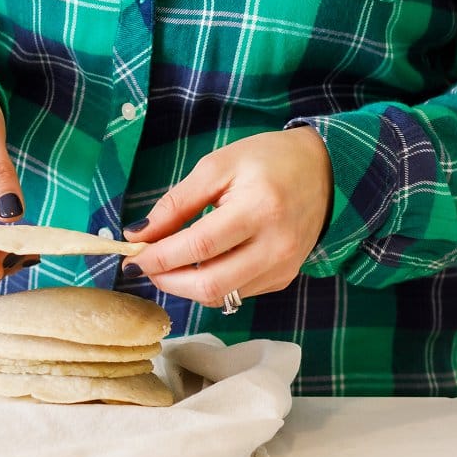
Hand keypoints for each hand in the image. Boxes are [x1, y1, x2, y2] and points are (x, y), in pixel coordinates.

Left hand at [121, 129, 333, 307]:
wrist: (324, 171)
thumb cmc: (267, 160)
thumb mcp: (218, 166)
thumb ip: (177, 202)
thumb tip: (139, 234)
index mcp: (259, 209)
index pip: (199, 247)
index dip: (160, 256)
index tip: (132, 256)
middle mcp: (275, 246)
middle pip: (210, 284)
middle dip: (168, 280)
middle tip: (145, 264)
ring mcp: (283, 268)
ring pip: (222, 296)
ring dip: (186, 286)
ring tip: (168, 263)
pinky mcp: (284, 279)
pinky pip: (238, 293)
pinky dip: (211, 284)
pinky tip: (199, 264)